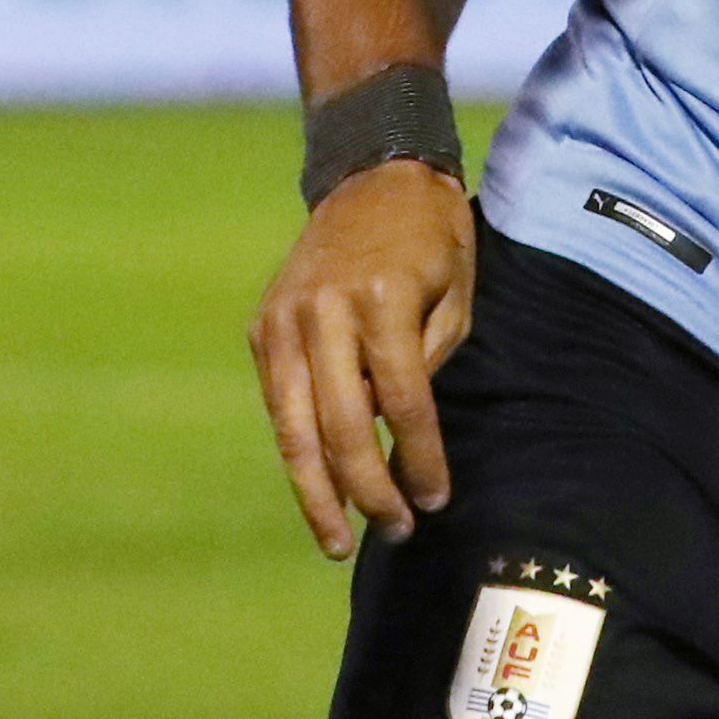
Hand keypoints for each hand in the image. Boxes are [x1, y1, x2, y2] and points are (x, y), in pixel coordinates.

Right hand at [251, 163, 473, 558]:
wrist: (373, 178)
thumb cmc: (433, 238)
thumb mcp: (458, 290)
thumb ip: (429, 360)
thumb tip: (397, 430)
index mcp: (381, 301)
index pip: (402, 403)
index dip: (418, 459)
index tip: (436, 500)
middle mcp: (321, 314)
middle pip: (340, 427)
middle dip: (367, 490)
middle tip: (396, 532)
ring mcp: (281, 322)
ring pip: (293, 429)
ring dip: (316, 492)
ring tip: (339, 540)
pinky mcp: (261, 329)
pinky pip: (280, 405)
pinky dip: (298, 451)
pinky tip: (318, 489)